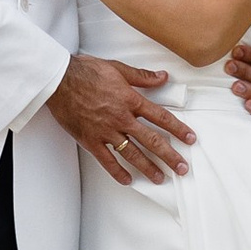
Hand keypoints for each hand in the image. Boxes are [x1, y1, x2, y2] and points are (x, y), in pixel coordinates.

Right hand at [52, 51, 193, 184]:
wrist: (60, 80)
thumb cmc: (87, 71)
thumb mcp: (118, 68)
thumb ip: (142, 76)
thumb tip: (163, 77)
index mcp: (131, 100)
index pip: (161, 117)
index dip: (178, 129)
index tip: (190, 139)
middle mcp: (122, 118)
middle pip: (151, 140)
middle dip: (169, 156)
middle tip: (182, 168)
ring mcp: (107, 131)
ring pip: (132, 154)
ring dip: (148, 168)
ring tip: (160, 178)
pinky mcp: (91, 141)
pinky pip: (107, 160)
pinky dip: (118, 172)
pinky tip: (128, 180)